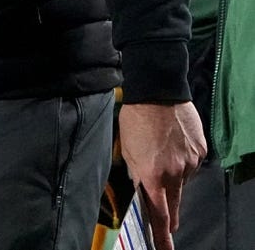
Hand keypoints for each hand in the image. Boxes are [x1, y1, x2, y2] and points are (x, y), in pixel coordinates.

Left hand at [117, 101, 205, 249]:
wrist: (158, 91)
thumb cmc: (136, 118)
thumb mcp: (127, 148)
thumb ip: (136, 171)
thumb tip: (143, 186)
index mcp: (152, 174)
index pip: (159, 213)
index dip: (162, 234)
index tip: (165, 248)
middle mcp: (174, 173)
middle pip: (174, 203)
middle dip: (169, 212)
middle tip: (167, 219)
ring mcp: (190, 163)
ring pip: (182, 180)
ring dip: (173, 174)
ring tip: (160, 151)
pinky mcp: (200, 152)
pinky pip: (191, 164)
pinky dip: (182, 159)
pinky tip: (173, 143)